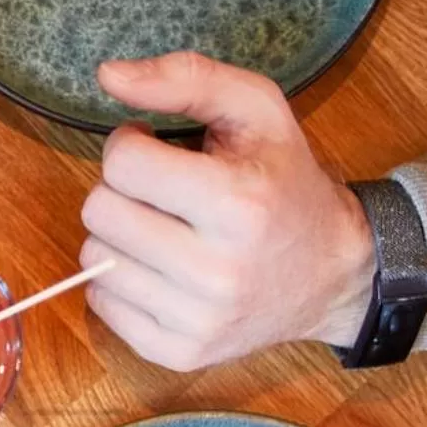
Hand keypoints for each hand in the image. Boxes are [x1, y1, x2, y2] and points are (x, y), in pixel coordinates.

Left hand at [79, 52, 377, 371]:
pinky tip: (163, 270)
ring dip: (120, 238)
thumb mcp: (258, 112)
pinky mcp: (178, 353)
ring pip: (94, 261)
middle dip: (121, 193)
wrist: (333, 274)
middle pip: (99, 213)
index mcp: (237, 202)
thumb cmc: (286, 184)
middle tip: (161, 194)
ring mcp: (196, 318)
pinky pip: (102, 305)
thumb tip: (106, 73)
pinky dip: (123, 283)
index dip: (130, 147)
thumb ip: (186, 79)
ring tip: (166, 231)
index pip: (122, 164)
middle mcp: (216, 268)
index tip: (156, 151)